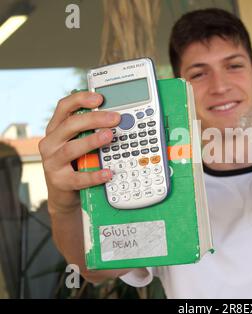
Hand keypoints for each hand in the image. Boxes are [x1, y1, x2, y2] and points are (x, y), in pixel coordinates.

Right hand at [39, 91, 120, 214]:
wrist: (64, 193)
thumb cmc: (75, 162)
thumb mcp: (80, 142)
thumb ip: (91, 130)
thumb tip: (117, 116)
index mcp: (56, 129)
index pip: (64, 107)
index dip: (80, 100)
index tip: (99, 98)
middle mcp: (50, 143)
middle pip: (70, 125)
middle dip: (94, 119)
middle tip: (115, 118)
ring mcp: (52, 162)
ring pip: (71, 149)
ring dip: (92, 141)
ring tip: (109, 136)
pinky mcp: (60, 181)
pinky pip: (78, 177)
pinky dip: (94, 175)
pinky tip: (108, 172)